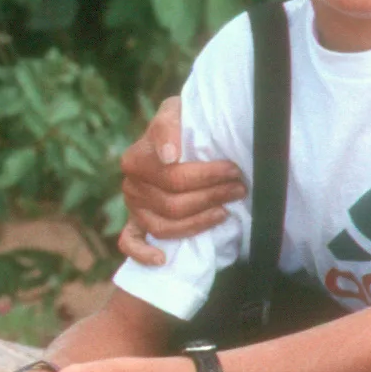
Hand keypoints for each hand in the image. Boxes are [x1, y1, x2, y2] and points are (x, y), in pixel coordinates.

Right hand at [115, 96, 244, 267]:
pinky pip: (130, 244)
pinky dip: (143, 254)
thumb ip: (169, 125)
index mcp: (136, 159)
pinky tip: (163, 259)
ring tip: (226, 211)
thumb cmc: (180, 124)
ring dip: (199, 223)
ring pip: (164, 227)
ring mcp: (133, 208)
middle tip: (240, 189)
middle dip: (212, 197)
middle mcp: (131, 185)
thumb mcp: (176, 111)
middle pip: (174, 204)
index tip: (234, 170)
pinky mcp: (136, 224)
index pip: (174, 177)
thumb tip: (169, 156)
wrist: (177, 136)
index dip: (208, 177)